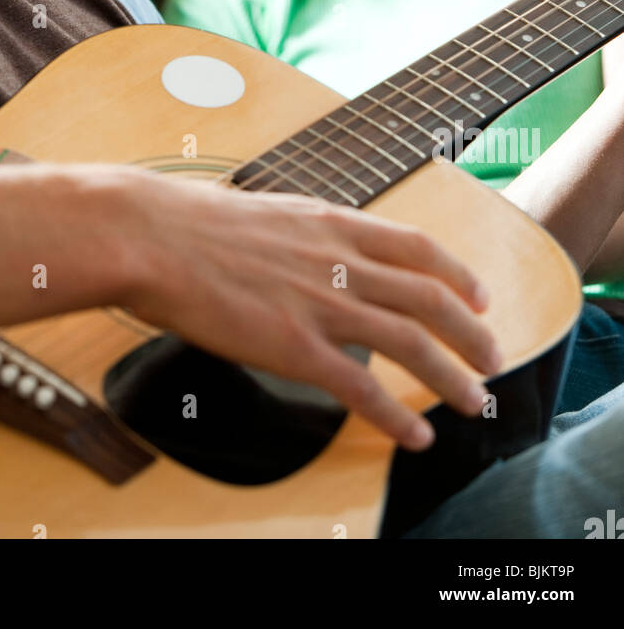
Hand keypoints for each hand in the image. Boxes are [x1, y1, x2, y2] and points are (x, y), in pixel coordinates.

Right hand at [118, 173, 501, 450]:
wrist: (153, 236)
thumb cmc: (193, 222)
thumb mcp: (268, 211)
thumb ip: (305, 234)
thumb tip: (314, 247)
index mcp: (332, 223)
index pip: (417, 246)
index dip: (457, 274)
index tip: (478, 296)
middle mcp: (338, 261)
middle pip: (430, 298)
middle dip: (472, 333)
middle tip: (494, 358)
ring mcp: (320, 304)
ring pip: (411, 343)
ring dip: (453, 377)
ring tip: (475, 402)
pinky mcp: (295, 347)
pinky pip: (362, 388)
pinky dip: (397, 415)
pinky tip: (415, 435)